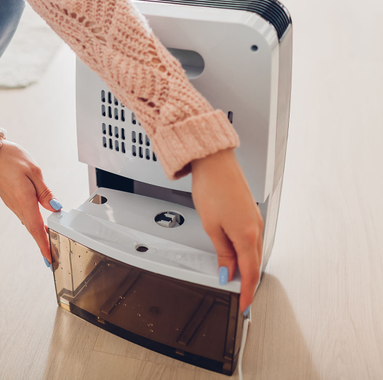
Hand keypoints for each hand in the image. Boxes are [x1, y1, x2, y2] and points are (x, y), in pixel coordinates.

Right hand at [0, 140, 58, 261]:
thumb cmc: (9, 159)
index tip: (50, 259)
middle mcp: (18, 206)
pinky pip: (25, 217)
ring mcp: (14, 205)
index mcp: (24, 201)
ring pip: (30, 224)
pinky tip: (41, 226)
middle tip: (54, 257)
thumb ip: (45, 192)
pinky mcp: (12, 201)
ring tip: (51, 245)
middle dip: (44, 244)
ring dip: (40, 235)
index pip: (37, 228)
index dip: (44, 245)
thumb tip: (56, 207)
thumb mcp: (34, 171)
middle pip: (34, 229)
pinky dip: (34, 225)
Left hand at [191, 149, 262, 311]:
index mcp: (247, 235)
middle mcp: (256, 228)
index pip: (249, 273)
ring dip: (248, 268)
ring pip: (254, 252)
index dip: (247, 293)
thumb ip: (222, 253)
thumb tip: (227, 273)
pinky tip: (239, 256)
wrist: (215, 162)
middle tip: (242, 299)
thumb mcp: (212, 227)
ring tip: (238, 281)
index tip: (245, 306)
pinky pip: (253, 240)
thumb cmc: (212, 188)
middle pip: (254, 264)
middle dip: (249, 283)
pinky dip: (247, 253)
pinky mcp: (251, 213)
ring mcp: (255, 220)